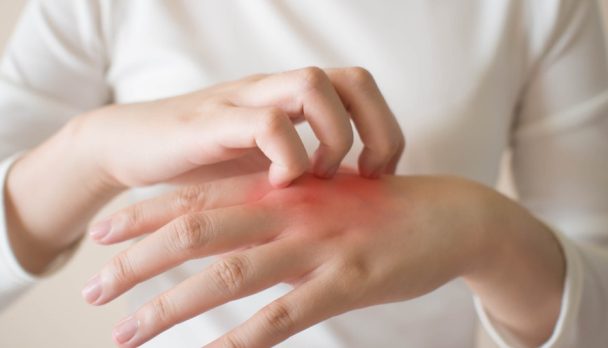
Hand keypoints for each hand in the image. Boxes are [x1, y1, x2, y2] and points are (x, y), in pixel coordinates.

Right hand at [77, 66, 403, 188]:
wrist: (131, 149)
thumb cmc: (204, 164)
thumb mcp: (265, 167)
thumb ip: (305, 172)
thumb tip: (356, 199)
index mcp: (290, 100)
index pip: (360, 87)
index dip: (385, 129)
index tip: (379, 175)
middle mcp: (272, 90)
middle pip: (351, 79)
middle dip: (374, 130)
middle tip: (365, 175)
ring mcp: (243, 101)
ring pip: (312, 86)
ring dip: (332, 138)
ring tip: (317, 177)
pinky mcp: (212, 122)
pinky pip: (267, 122)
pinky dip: (287, 156)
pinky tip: (279, 185)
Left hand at [85, 173, 493, 346]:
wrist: (449, 215)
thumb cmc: (378, 207)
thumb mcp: (322, 194)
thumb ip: (276, 204)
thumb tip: (229, 226)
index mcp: (282, 187)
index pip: (199, 194)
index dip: (146, 213)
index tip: (103, 235)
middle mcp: (290, 211)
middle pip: (197, 232)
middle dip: (138, 262)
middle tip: (92, 289)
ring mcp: (316, 246)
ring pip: (227, 276)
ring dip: (171, 306)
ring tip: (125, 333)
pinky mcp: (346, 281)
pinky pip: (281, 317)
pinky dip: (238, 341)